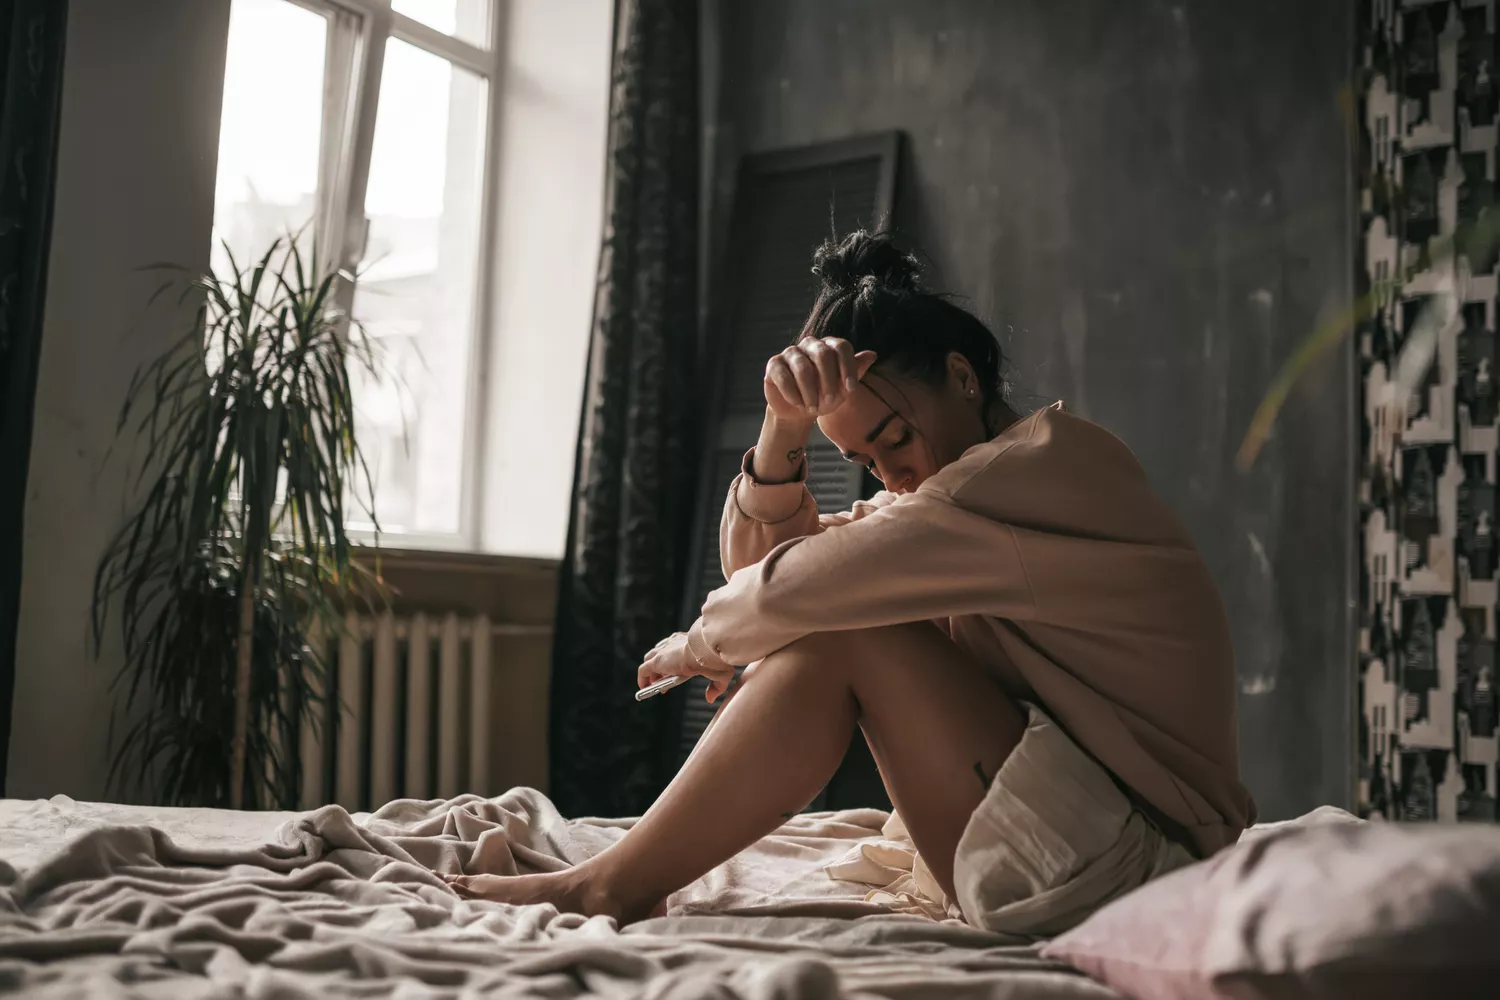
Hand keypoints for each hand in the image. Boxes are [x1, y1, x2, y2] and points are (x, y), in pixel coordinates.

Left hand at [639, 632, 735, 702]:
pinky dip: (642, 679)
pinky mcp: (657, 661)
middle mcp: (674, 644)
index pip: (675, 648)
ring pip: (650, 661)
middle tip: (663, 682)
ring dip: (651, 674)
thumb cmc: (717, 658)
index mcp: (688, 642)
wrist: (707, 650)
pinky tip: (644, 689)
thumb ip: (716, 687)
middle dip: (660, 669)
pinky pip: (643, 671)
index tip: (672, 672)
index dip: (672, 661)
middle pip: (660, 654)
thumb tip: (710, 698)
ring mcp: (664, 652)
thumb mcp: (721, 674)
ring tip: (653, 687)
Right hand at [763, 338, 877, 421]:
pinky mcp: (774, 365)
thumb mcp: (843, 388)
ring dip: (810, 392)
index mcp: (829, 346)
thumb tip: (873, 354)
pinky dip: (793, 394)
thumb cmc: (824, 396)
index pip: (842, 347)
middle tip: (830, 402)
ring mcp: (790, 352)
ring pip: (802, 367)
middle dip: (828, 381)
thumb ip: (856, 371)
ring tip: (812, 408)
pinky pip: (783, 377)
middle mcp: (810, 344)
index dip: (848, 367)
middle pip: (823, 353)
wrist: (800, 411)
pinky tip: (798, 404)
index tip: (851, 390)